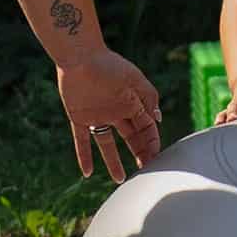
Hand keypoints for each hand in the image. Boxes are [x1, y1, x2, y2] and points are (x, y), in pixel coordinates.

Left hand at [58, 48, 161, 180]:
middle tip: (145, 171)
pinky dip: (84, 156)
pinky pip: (82, 141)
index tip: (157, 158)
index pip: (146, 128)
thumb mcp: (135, 80)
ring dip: (113, 162)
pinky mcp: (79, 117)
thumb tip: (158, 120)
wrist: (80, 56)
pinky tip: (87, 173)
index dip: (152, 143)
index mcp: (132, 103)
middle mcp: (116, 112)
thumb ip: (149, 98)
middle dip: (139, 154)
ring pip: (107, 144)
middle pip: (130, 138)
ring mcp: (97, 116)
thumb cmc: (110, 64)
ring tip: (121, 180)